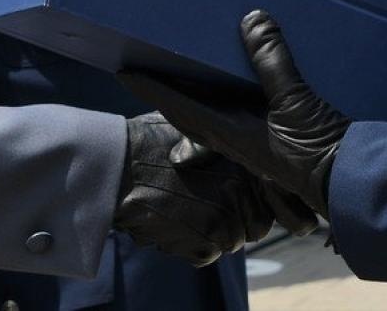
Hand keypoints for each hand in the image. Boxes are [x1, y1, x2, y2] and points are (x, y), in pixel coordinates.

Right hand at [113, 113, 316, 264]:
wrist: (119, 167)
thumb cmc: (150, 143)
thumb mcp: (193, 130)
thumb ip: (220, 145)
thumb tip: (233, 148)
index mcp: (242, 163)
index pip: (267, 201)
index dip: (251, 203)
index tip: (232, 199)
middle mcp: (241, 192)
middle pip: (255, 227)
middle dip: (236, 222)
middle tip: (206, 209)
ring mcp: (226, 218)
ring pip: (231, 242)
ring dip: (212, 235)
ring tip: (185, 214)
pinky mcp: (206, 240)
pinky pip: (208, 255)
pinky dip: (192, 247)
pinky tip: (174, 225)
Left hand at [121, 11, 350, 217]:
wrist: (353, 183)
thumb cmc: (319, 152)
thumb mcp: (296, 102)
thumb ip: (273, 61)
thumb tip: (252, 18)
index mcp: (231, 132)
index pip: (180, 105)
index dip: (152, 87)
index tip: (123, 73)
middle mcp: (237, 136)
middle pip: (190, 110)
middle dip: (168, 89)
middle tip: (146, 66)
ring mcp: (256, 138)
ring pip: (215, 110)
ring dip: (198, 90)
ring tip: (185, 65)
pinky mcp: (277, 134)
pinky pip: (243, 108)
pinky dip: (232, 90)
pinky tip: (239, 75)